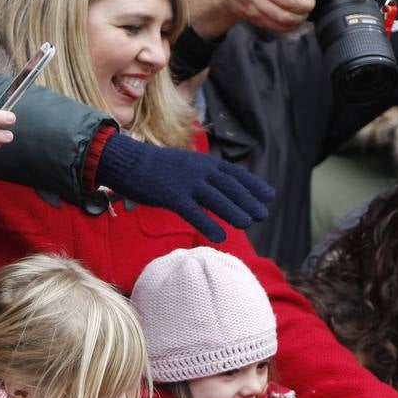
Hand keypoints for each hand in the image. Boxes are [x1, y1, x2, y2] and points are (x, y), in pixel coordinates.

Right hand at [94, 133, 273, 241]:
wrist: (128, 161)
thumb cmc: (156, 167)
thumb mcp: (185, 165)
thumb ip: (202, 175)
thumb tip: (218, 186)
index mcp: (204, 163)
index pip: (235, 174)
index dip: (253, 185)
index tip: (268, 195)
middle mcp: (199, 171)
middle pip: (230, 187)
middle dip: (248, 201)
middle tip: (262, 214)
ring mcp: (187, 183)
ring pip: (216, 199)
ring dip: (234, 211)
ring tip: (248, 223)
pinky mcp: (172, 196)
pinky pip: (194, 212)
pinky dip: (208, 224)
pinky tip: (220, 236)